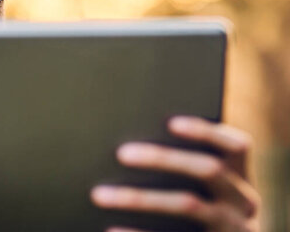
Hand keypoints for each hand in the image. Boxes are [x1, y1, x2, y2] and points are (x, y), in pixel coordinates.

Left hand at [90, 116, 260, 231]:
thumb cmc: (200, 211)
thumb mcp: (208, 191)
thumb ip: (185, 165)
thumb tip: (130, 138)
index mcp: (240, 177)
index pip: (236, 145)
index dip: (205, 131)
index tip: (170, 122)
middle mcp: (244, 202)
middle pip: (208, 169)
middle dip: (163, 157)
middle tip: (121, 153)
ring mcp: (233, 229)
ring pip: (188, 204)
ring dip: (140, 197)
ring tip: (99, 194)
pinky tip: (111, 229)